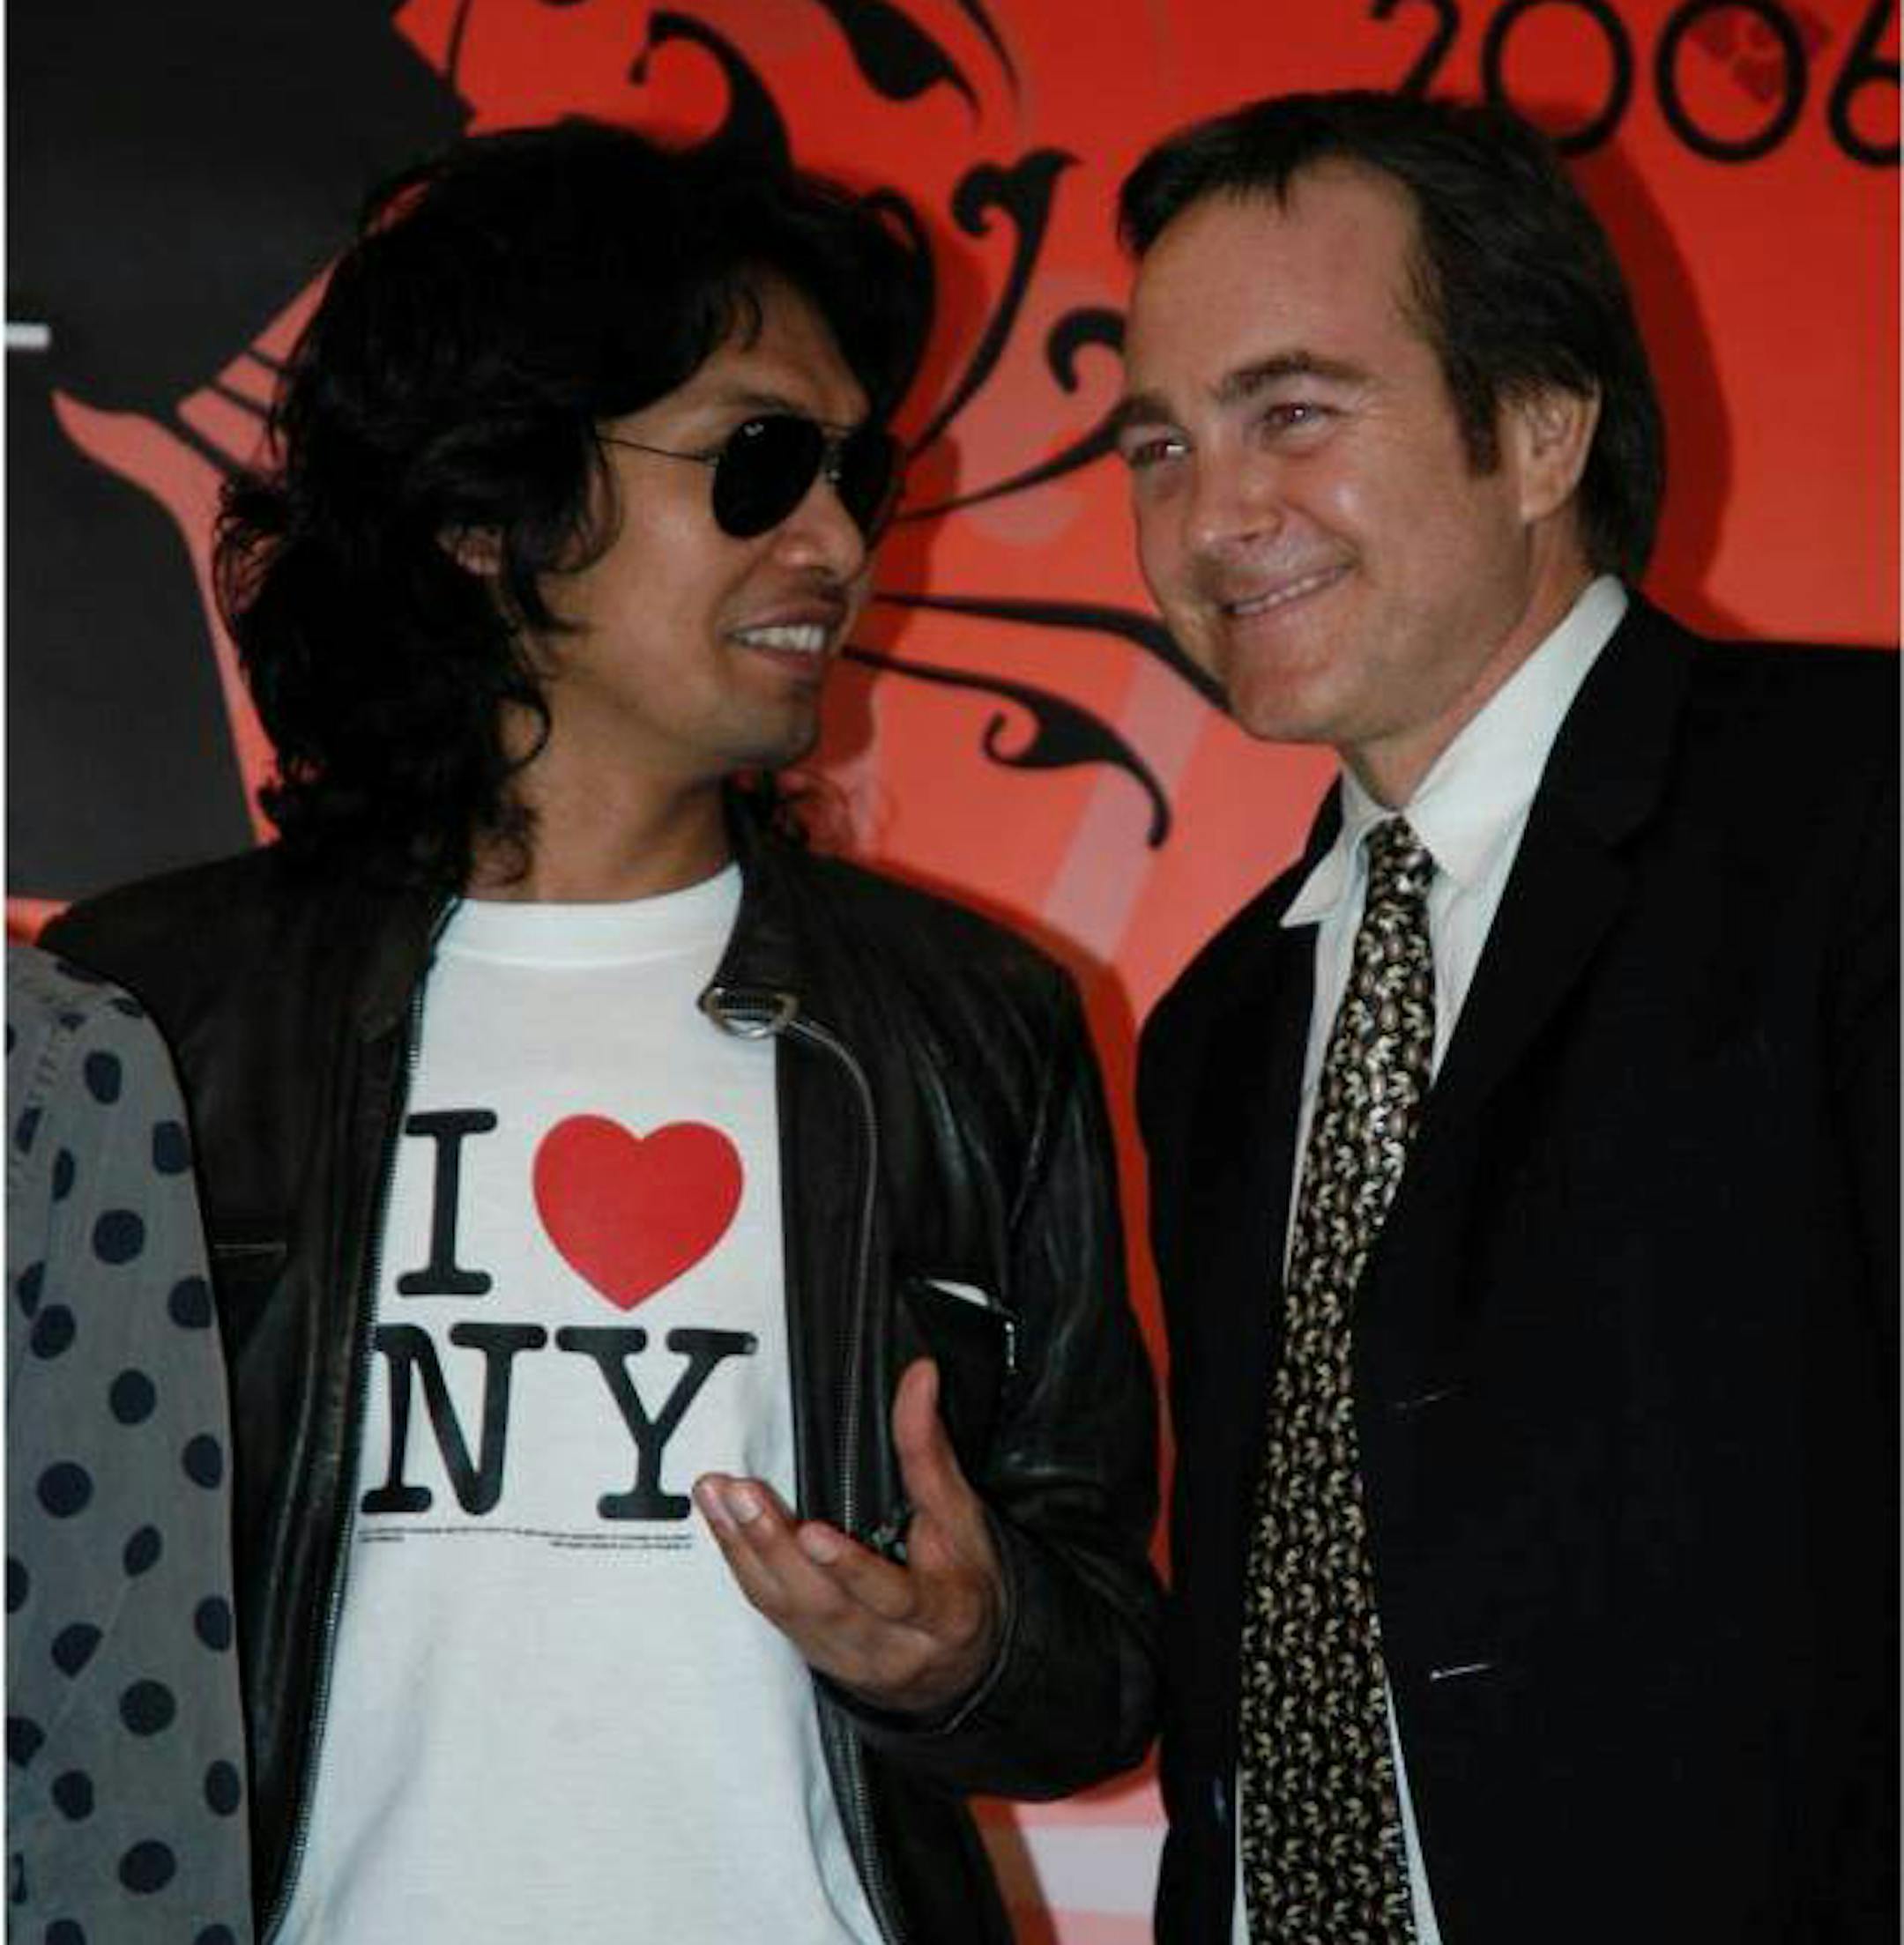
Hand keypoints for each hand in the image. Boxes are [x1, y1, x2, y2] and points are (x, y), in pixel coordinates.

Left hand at [693, 1358, 1004, 1715]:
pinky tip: (722, 1522)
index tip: (813, 1533)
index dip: (852, 1569)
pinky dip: (742, 1562)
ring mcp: (845, 1654)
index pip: (895, 1596)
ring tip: (719, 1496)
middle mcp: (888, 1646)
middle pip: (824, 1605)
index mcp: (940, 1613)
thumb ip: (930, 1448)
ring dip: (746, 1549)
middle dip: (776, 1548)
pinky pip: (770, 1609)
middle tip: (742, 1494)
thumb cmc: (963, 1576)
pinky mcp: (812, 1650)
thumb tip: (919, 1374)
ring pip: (787, 1607)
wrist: (956, 1660)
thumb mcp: (961, 1516)